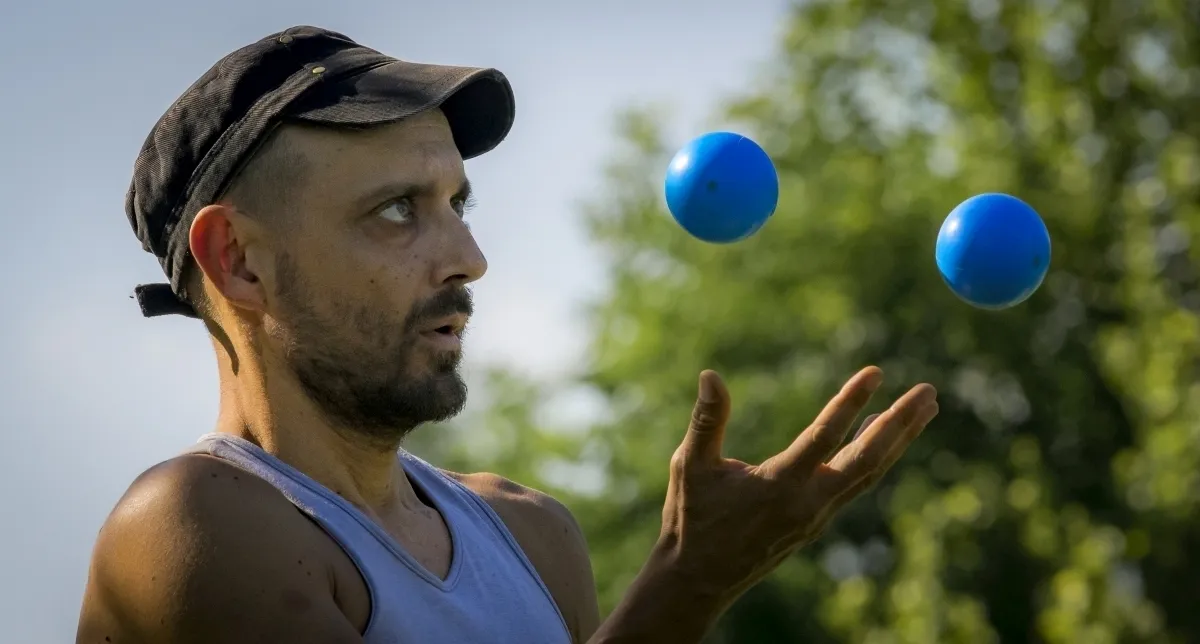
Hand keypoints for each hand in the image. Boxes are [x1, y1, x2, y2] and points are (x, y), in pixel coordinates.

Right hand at [657, 366, 937, 601]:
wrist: (698, 579)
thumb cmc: (691, 517)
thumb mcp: (690, 465)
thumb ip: (706, 420)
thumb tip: (710, 375)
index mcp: (779, 486)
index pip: (825, 437)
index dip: (850, 402)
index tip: (875, 372)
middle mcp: (808, 504)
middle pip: (868, 460)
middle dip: (901, 424)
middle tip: (929, 392)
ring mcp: (817, 515)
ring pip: (869, 474)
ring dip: (898, 439)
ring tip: (926, 407)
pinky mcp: (816, 521)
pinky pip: (856, 483)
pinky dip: (875, 455)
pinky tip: (882, 433)